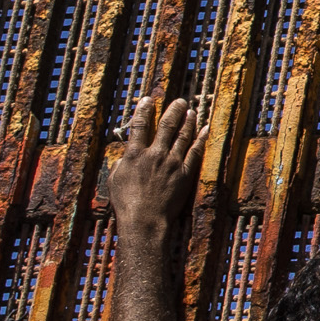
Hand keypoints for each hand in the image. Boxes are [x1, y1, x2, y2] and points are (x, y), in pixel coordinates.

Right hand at [100, 99, 201, 236]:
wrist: (145, 221)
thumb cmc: (126, 204)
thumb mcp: (115, 180)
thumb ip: (121, 163)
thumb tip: (126, 154)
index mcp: (134, 155)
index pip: (140, 125)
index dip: (144, 110)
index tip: (148, 99)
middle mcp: (154, 155)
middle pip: (166, 126)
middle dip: (173, 110)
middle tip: (179, 100)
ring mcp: (172, 164)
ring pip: (182, 136)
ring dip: (188, 121)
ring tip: (191, 110)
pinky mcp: (185, 174)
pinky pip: (195, 152)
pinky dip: (200, 139)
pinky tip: (204, 129)